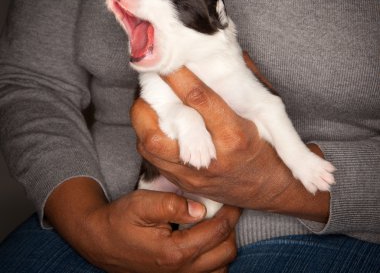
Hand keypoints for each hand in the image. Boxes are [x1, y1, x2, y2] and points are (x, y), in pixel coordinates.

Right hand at [45, 178, 239, 272]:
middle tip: (225, 207)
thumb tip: (200, 209)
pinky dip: (214, 258)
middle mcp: (181, 271)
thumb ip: (172, 205)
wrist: (100, 241)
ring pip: (221, 267)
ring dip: (224, 244)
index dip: (230, 212)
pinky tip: (205, 239)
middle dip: (231, 228)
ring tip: (216, 222)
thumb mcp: (141, 204)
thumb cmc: (120, 220)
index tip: (231, 197)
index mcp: (175, 252)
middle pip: (226, 252)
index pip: (217, 232)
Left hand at [131, 52, 329, 222]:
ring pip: (150, 147)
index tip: (167, 59)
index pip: (198, 99)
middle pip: (159, 133)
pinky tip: (157, 125)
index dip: (178, 76)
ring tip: (150, 103)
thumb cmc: (268, 147)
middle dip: (146, 104)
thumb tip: (223, 52)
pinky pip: (153, 159)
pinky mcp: (184, 183)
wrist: (270, 189)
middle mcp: (210, 159)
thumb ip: (245, 82)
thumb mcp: (266, 114)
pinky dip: (149, 137)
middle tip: (149, 86)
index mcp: (235, 135)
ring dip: (143, 120)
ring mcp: (193, 175)